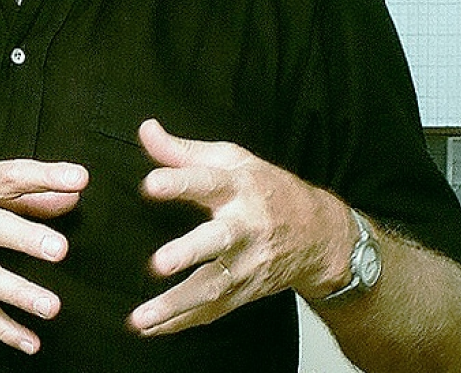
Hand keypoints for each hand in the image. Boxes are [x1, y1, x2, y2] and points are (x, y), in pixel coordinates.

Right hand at [0, 159, 87, 354]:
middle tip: (59, 249)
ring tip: (52, 307)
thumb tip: (72, 195)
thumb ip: (28, 194)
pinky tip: (30, 341)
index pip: (11, 176)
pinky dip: (2, 328)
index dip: (45, 176)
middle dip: (26, 238)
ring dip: (18, 293)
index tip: (78, 177)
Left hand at [129, 119, 354, 336]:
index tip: (151, 183)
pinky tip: (151, 329)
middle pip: (219, 240)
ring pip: (213, 286)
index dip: (179, 182)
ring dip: (176, 304)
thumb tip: (146, 130)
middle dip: (189, 252)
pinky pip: (212, 310)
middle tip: (160, 263)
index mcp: (240, 188)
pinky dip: (181, 322)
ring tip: (141, 317)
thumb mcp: (232, 160)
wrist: (319, 235)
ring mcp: (247, 264)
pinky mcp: (245, 291)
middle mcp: (245, 227)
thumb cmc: (268, 190)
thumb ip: (183, 151)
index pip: (208, 181)